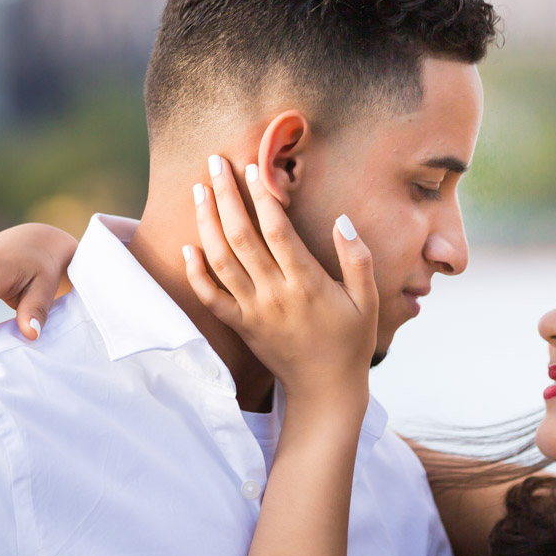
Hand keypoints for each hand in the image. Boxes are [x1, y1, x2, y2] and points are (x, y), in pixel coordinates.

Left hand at [185, 156, 375, 405]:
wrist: (325, 391)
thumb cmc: (350, 343)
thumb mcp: (367, 301)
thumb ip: (357, 259)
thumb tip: (342, 220)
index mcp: (307, 283)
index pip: (278, 231)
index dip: (262, 196)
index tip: (252, 168)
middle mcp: (275, 294)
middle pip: (242, 237)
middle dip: (226, 196)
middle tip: (215, 164)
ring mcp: (253, 311)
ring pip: (221, 261)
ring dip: (206, 224)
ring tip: (199, 191)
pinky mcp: (240, 327)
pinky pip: (211, 298)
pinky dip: (196, 273)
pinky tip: (188, 247)